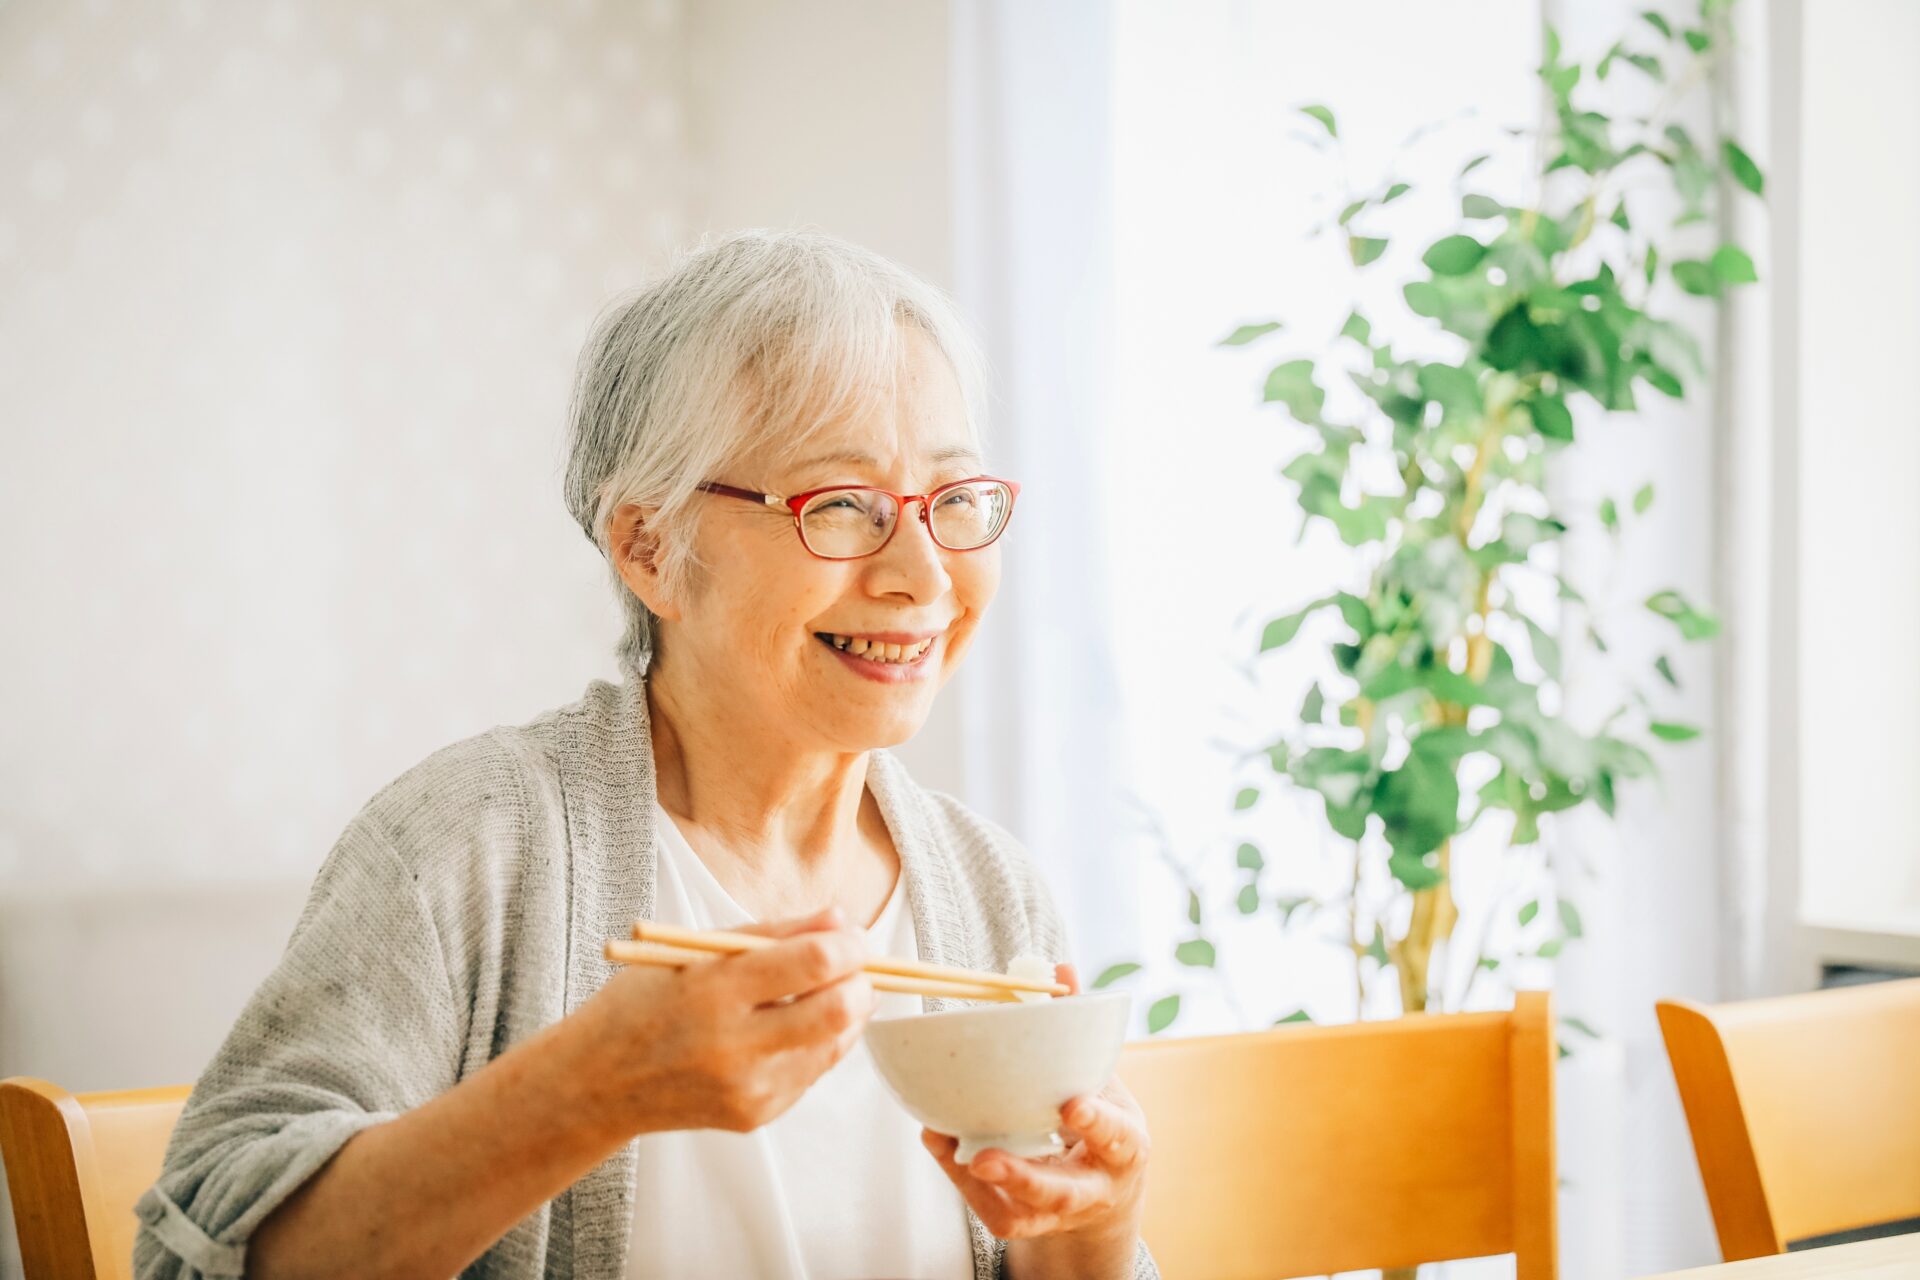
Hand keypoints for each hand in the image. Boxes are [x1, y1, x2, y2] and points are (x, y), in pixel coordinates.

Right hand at [575, 906, 876, 1135]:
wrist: (598, 1082)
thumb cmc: (646, 1002)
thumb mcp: (698, 950)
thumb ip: (775, 933)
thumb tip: (842, 922)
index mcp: (715, 990)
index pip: (813, 963)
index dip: (850, 945)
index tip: (853, 936)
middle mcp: (734, 1045)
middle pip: (839, 1011)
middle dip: (863, 981)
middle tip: (854, 965)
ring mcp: (748, 1088)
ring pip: (836, 1044)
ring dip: (845, 1011)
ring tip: (823, 991)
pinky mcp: (756, 1115)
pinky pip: (813, 1072)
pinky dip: (817, 1043)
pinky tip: (790, 1027)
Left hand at [920, 964, 1149, 1253]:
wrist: (1107, 1189)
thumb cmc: (1101, 1120)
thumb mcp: (1103, 1079)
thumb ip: (1082, 1028)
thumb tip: (1060, 967)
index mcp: (1124, 1147)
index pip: (1117, 1138)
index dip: (1097, 1124)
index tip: (1072, 1104)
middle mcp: (1093, 1188)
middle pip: (1061, 1194)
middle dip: (1023, 1177)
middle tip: (984, 1156)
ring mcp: (1058, 1214)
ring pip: (1021, 1215)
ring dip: (978, 1184)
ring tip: (947, 1146)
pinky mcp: (1027, 1223)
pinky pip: (993, 1212)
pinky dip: (961, 1182)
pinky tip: (941, 1143)